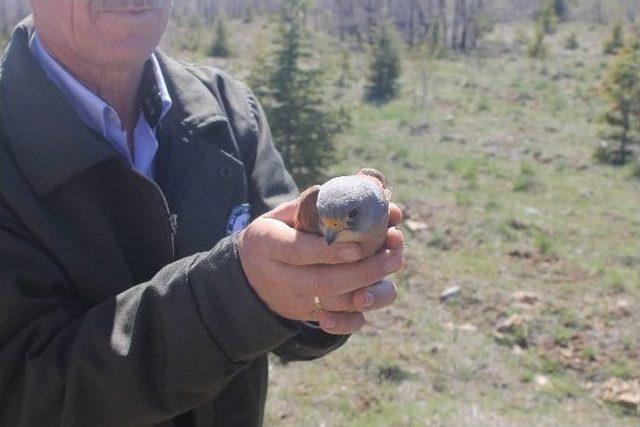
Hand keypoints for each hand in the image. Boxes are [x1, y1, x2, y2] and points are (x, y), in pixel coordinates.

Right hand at [236, 200, 403, 334]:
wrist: (247, 276)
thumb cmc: (274, 235)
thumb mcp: (279, 215)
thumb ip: (310, 203)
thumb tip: (358, 182)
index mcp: (266, 245)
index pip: (298, 250)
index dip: (329, 250)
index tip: (358, 246)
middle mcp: (278, 277)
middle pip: (323, 281)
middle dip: (363, 270)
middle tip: (394, 253)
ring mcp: (293, 300)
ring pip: (334, 303)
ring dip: (370, 287)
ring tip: (394, 263)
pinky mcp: (307, 314)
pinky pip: (335, 324)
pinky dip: (354, 318)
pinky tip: (371, 297)